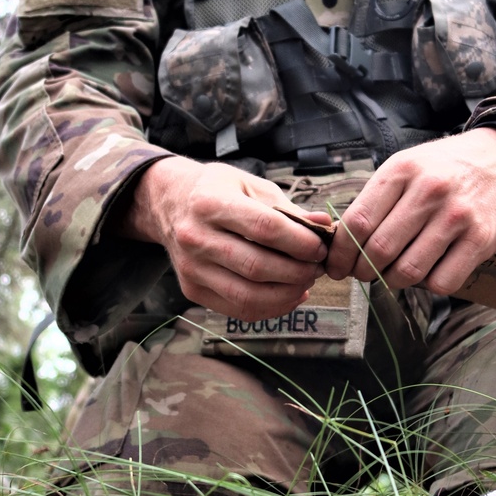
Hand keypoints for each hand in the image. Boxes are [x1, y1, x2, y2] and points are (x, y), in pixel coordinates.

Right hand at [116, 157, 329, 319]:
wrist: (170, 203)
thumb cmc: (218, 191)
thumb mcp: (251, 186)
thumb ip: (288, 209)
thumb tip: (324, 225)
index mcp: (210, 203)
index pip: (264, 228)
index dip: (299, 242)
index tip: (321, 247)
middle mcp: (195, 238)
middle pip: (257, 267)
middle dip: (298, 271)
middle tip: (318, 267)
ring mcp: (191, 268)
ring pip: (248, 296)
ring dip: (287, 294)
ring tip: (306, 281)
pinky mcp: (191, 290)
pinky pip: (238, 310)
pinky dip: (271, 308)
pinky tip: (289, 294)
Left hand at [325, 129, 495, 294]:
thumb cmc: (444, 168)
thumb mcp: (405, 166)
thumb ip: (375, 200)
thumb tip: (343, 244)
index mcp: (402, 171)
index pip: (358, 222)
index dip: (341, 253)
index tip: (336, 267)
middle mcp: (429, 191)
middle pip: (380, 250)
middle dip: (363, 271)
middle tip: (363, 273)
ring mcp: (457, 216)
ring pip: (408, 271)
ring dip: (393, 280)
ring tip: (394, 272)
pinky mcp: (481, 239)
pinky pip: (443, 282)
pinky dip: (428, 285)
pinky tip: (427, 270)